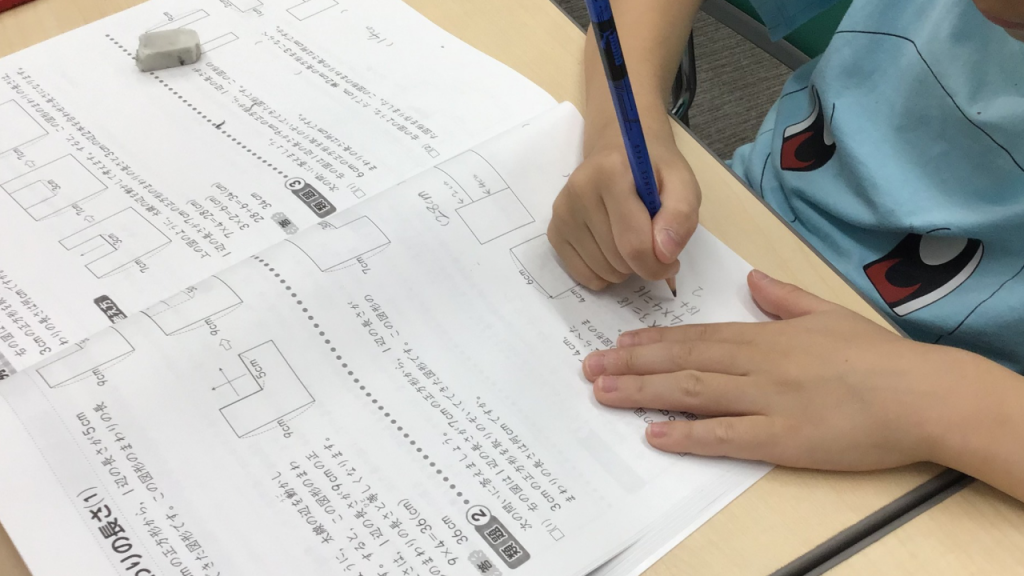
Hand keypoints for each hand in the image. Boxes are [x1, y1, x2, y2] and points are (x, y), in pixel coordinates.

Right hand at [548, 136, 700, 290]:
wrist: (618, 153)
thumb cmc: (653, 170)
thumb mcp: (683, 183)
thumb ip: (681, 215)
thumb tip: (664, 255)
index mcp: (610, 174)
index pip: (634, 244)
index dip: (658, 265)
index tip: (671, 261)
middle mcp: (579, 191)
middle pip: (618, 261)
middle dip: (642, 264)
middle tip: (652, 243)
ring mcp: (562, 212)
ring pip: (601, 271)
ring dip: (623, 268)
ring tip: (631, 240)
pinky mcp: (555, 230)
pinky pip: (582, 273)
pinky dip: (603, 273)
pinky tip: (612, 250)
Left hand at [581, 270, 987, 471]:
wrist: (923, 393)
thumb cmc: (879, 356)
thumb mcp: (827, 313)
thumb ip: (785, 297)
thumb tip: (754, 280)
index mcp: (767, 335)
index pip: (698, 336)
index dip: (654, 341)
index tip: (619, 343)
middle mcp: (758, 363)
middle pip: (684, 360)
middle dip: (632, 364)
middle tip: (590, 368)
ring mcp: (767, 400)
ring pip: (693, 391)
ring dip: (643, 392)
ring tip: (604, 393)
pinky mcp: (782, 438)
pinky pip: (725, 435)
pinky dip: (687, 434)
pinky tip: (654, 433)